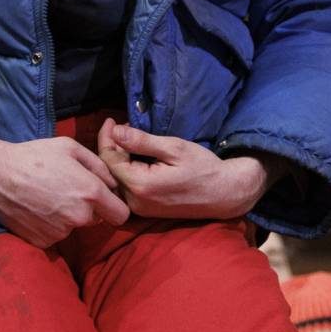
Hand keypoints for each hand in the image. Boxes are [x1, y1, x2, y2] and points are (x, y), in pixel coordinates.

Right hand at [0, 135, 127, 248]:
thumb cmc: (34, 156)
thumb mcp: (71, 148)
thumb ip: (99, 166)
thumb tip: (113, 184)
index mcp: (90, 193)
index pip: (121, 215)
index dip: (115, 207)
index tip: (105, 200)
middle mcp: (78, 217)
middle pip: (97, 220)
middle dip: (89, 208)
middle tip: (68, 191)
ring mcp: (59, 232)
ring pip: (75, 227)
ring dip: (68, 217)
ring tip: (48, 197)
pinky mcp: (42, 241)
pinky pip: (56, 235)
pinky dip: (50, 225)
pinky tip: (37, 208)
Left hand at [98, 120, 269, 219]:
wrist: (223, 194)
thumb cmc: (203, 168)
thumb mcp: (174, 148)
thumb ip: (142, 142)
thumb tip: (115, 131)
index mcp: (139, 185)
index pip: (109, 159)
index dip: (107, 138)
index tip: (112, 120)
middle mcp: (134, 202)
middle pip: (109, 171)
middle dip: (112, 147)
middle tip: (123, 127)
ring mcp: (139, 209)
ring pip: (116, 180)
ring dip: (119, 159)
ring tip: (128, 139)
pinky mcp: (144, 211)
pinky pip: (126, 189)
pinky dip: (126, 171)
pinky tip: (135, 157)